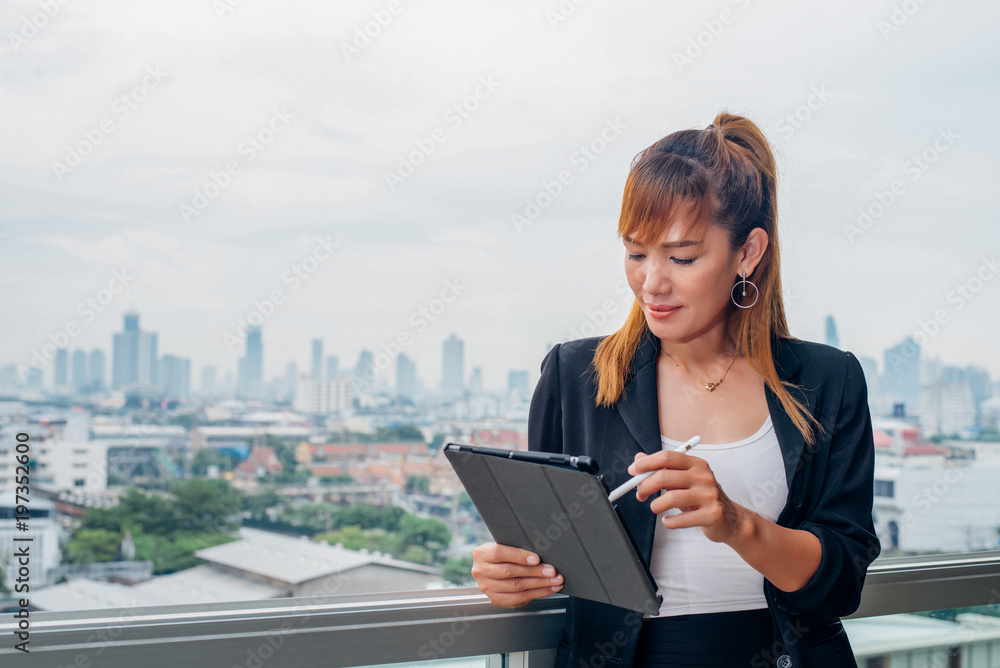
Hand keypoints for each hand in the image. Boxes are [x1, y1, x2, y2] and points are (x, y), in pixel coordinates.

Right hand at [470, 542, 563, 607]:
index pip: (500, 553)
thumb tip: (540, 555)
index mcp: (481, 554)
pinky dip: (537, 594)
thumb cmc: (500, 555)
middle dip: (535, 572)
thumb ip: (516, 549)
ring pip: (517, 587)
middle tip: (551, 571)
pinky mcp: (496, 600)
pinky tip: (548, 589)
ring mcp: (487, 588)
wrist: (489, 569)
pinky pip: (519, 599)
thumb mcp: (503, 545)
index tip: (537, 558)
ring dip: (540, 585)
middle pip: (510, 572)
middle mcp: (481, 572)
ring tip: (554, 581)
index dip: (519, 556)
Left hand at [628, 450, 749, 544]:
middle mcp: (704, 477)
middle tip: (639, 494)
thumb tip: (638, 459)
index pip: (667, 457)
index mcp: (696, 464)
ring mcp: (709, 495)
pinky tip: (668, 521)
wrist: (731, 519)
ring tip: (655, 509)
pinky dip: (669, 522)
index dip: (647, 463)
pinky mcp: (712, 514)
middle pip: (665, 477)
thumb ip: (662, 469)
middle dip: (645, 486)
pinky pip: (681, 519)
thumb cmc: (702, 498)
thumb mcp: (684, 480)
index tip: (632, 471)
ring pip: (671, 498)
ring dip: (656, 506)